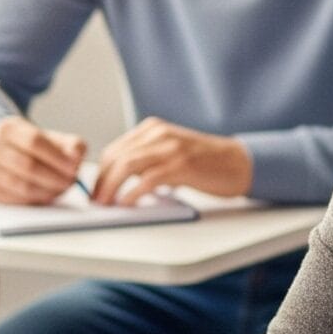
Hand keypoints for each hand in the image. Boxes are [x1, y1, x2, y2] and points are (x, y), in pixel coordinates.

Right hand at [0, 116, 87, 202]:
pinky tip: (46, 195)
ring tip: (60, 189)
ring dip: (46, 191)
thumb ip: (71, 145)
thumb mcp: (54, 140)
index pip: (34, 141)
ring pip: (21, 185)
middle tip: (70, 182)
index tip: (74, 168)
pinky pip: (15, 199)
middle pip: (27, 165)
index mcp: (9, 128)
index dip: (56, 156)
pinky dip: (35, 200)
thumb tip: (75, 157)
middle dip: (54, 177)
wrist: (7, 156)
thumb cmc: (36, 149)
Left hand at [92, 118, 250, 202]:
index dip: (100, 172)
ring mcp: (171, 147)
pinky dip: (132, 193)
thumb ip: (148, 160)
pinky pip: (147, 179)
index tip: (94, 190)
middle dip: (101, 181)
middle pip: (117, 156)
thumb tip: (118, 182)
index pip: (115, 149)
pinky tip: (127, 203)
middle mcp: (159, 134)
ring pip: (127, 165)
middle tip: (95, 201)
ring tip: (106, 204)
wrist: (238, 162)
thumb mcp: (171, 153)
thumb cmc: (205, 163)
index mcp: (153, 129)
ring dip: (111, 187)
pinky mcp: (181, 164)